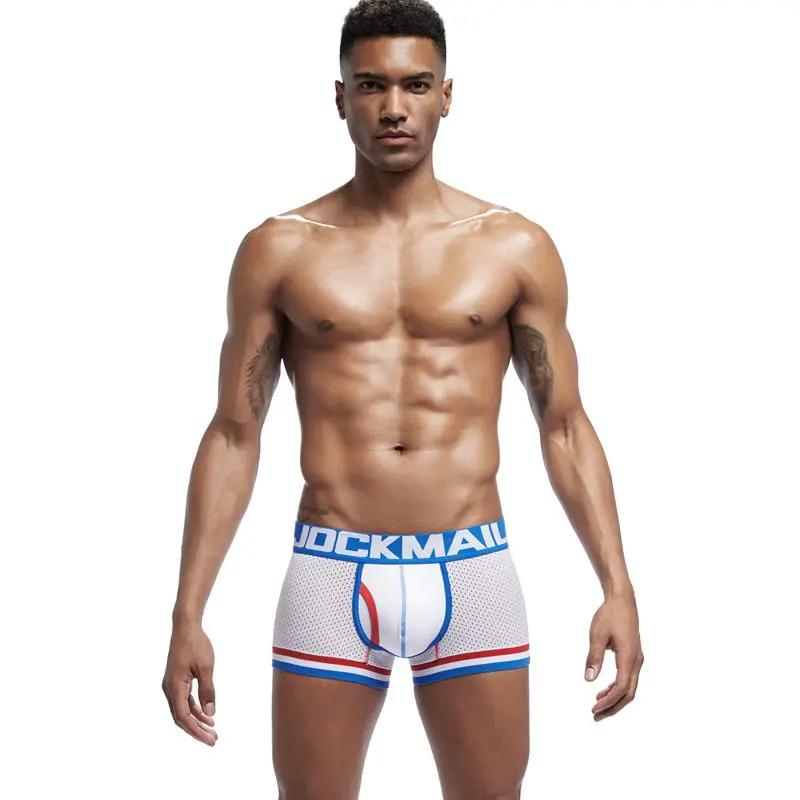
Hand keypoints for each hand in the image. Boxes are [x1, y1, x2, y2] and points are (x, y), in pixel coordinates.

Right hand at [162, 620, 218, 745]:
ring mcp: (172, 684)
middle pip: (181, 717)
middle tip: (213, 739)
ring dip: (197, 720)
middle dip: (197, 730)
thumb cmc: (196, 644)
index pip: (184, 717)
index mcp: (174, 687)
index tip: (209, 740)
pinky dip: (195, 708)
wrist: (185, 626)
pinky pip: (184, 699)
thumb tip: (210, 714)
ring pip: (183, 709)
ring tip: (212, 728)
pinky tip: (206, 713)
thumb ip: (208, 691)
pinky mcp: (176, 679)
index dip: (196, 731)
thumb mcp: (206, 667)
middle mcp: (169, 688)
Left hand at [584, 588, 642, 720]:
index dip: (608, 701)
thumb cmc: (610, 614)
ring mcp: (637, 659)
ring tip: (598, 706)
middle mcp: (636, 661)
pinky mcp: (634, 656)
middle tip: (596, 715)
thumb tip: (589, 679)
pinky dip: (617, 689)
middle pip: (628, 693)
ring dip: (615, 699)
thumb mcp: (597, 634)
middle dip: (613, 707)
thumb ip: (594, 657)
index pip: (621, 687)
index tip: (594, 708)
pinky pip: (628, 679)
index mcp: (629, 657)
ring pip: (630, 688)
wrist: (622, 600)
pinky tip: (604, 690)